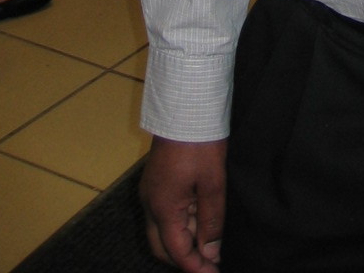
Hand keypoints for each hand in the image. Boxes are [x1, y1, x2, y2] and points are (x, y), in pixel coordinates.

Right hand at [140, 137, 226, 271]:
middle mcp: (150, 203)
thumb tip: (210, 253)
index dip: (196, 267)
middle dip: (184, 258)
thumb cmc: (201, 143)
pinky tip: (200, 218)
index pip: (176, 252)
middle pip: (162, 246)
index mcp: (162, 208)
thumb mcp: (213, 183)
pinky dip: (180, 222)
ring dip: (183, 239)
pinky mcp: (156, 181)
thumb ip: (212, 221)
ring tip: (211, 240)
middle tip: (211, 261)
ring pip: (162, 230)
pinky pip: (164, 213)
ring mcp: (151, 191)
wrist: (187, 106)